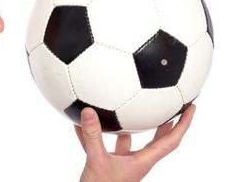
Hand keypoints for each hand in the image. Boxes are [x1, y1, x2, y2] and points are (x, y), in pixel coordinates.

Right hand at [75, 105, 195, 181]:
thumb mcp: (96, 161)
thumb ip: (93, 137)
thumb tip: (88, 112)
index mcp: (142, 161)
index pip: (170, 141)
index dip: (183, 124)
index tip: (190, 108)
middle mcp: (135, 161)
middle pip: (155, 140)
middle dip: (163, 123)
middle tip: (166, 106)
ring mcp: (121, 164)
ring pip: (128, 141)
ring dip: (126, 126)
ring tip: (125, 108)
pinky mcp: (105, 165)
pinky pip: (102, 145)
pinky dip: (94, 134)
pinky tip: (80, 124)